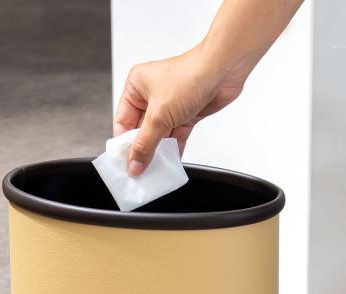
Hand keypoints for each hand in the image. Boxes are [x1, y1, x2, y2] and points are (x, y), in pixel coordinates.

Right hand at [113, 44, 246, 175]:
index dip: (123, 143)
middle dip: (141, 150)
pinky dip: (173, 149)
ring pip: (159, 135)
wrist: (223, 71)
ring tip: (154, 170)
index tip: (124, 163)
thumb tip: (134, 163)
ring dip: (158, 152)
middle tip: (139, 170)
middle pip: (140, 131)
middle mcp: (151, 95)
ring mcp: (169, 105)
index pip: (122, 121)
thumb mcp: (159, 115)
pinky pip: (175, 136)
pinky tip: (170, 162)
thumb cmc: (190, 76)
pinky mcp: (186, 114)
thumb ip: (145, 144)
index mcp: (137, 87)